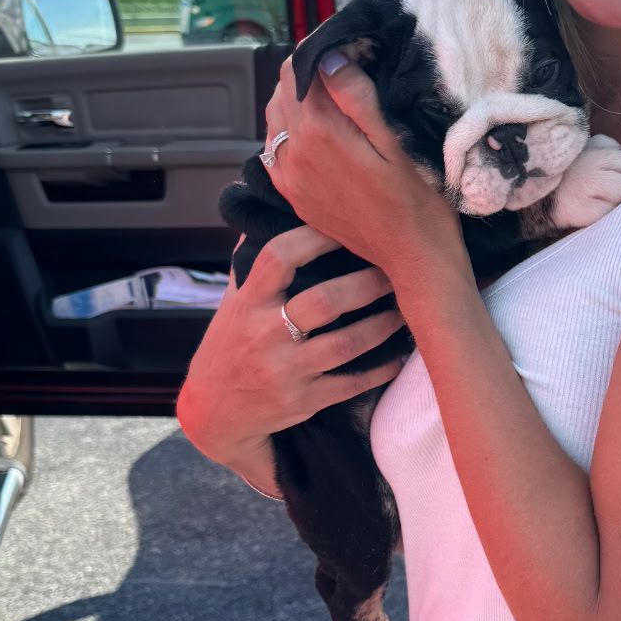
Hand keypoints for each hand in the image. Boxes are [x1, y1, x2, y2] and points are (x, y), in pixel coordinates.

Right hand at [177, 224, 407, 476]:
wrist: (214, 412)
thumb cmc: (232, 344)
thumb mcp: (233, 302)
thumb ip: (255, 262)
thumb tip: (275, 209)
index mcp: (247, 302)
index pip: (279, 258)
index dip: (315, 237)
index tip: (347, 227)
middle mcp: (263, 335)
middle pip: (324, 301)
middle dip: (367, 284)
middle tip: (394, 272)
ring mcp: (283, 371)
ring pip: (345, 344)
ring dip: (383, 326)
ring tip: (406, 311)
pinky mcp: (301, 401)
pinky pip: (351, 383)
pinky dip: (380, 369)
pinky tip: (400, 355)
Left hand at [263, 52, 470, 287]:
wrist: (413, 257)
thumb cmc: (418, 199)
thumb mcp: (396, 141)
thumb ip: (356, 97)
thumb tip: (329, 57)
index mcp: (319, 132)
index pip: (299, 69)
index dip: (319, 50)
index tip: (345, 46)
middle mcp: (293, 153)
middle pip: (282, 90)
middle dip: (308, 73)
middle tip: (343, 69)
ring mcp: (288, 177)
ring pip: (275, 118)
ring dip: (296, 101)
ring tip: (332, 99)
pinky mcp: (292, 195)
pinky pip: (275, 150)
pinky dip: (290, 132)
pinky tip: (317, 134)